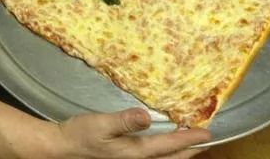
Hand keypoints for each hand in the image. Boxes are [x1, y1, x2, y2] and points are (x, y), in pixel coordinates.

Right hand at [56, 108, 210, 158]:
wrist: (62, 149)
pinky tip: (163, 146)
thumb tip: (145, 116)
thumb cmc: (80, 135)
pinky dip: (165, 154)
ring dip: (179, 154)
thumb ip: (124, 121)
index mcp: (135, 153)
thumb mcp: (100, 124)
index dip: (189, 139)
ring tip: (190, 144)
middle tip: (205, 140)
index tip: (207, 133)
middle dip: (190, 150)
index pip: (169, 146)